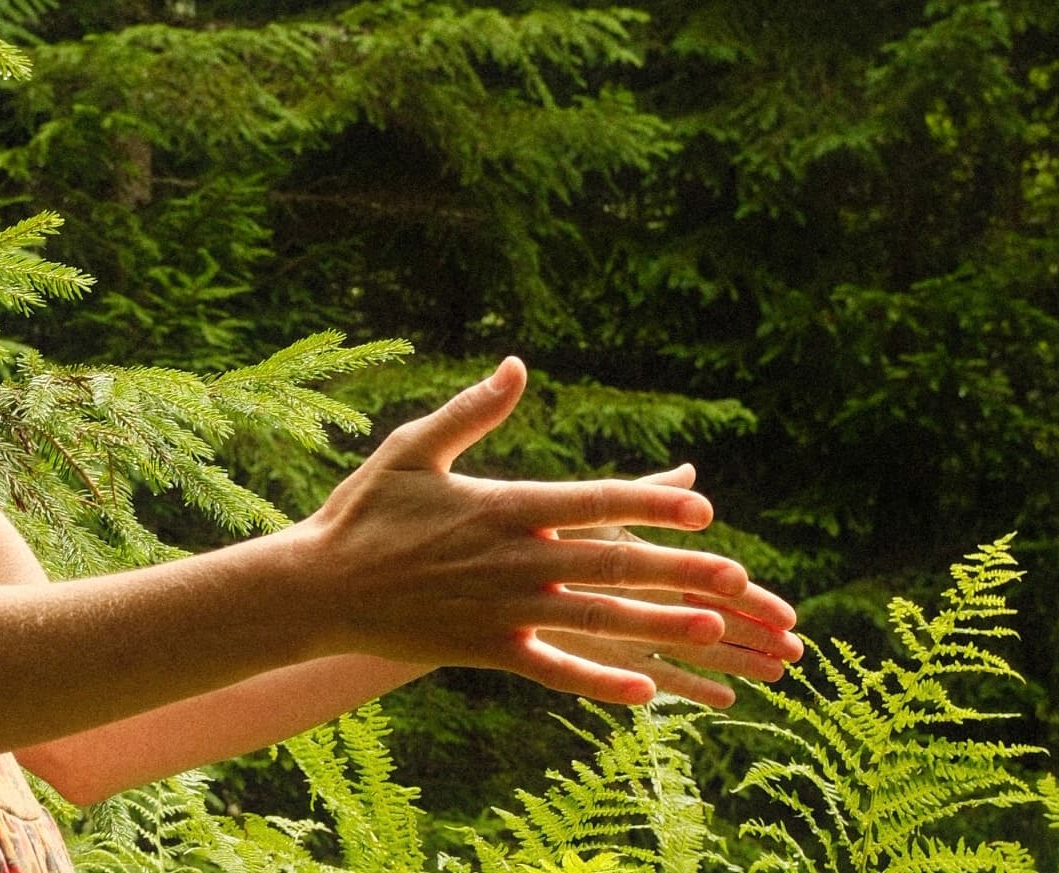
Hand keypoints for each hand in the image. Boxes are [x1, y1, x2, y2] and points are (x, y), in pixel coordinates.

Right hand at [298, 356, 768, 704]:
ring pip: (596, 620)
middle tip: (740, 579)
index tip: (701, 507)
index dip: (649, 504)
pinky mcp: (487, 650)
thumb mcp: (414, 448)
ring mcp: (503, 610)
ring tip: (714, 630)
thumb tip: (518, 366)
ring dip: (657, 625)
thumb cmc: (364, 512)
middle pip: (611, 564)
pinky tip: (643, 691)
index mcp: (502, 507)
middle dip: (680, 571)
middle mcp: (513, 561)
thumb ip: (474, 410)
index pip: (592, 502)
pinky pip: (553, 670)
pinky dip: (597, 681)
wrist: (318, 588)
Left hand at [541, 468, 802, 707]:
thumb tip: (690, 473)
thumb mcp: (585, 508)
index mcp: (645, 561)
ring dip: (732, 661)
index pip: (708, 583)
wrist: (478, 561)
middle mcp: (640, 597)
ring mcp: (622, 628)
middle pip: (708, 618)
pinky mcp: (596, 654)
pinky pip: (645, 672)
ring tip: (775, 675)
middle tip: (797, 652)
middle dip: (752, 634)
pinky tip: (724, 698)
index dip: (750, 599)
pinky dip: (685, 685)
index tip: (789, 616)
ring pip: (688, 648)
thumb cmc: (529, 524)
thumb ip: (640, 496)